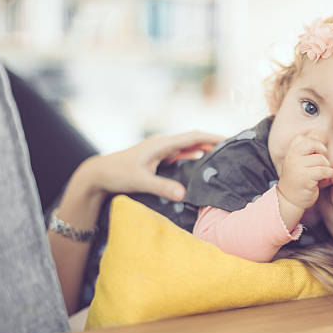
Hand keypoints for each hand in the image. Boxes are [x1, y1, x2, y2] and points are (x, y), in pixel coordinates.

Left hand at [83, 131, 223, 201]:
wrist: (99, 174)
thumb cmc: (118, 174)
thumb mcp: (141, 181)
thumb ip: (163, 187)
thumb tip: (184, 195)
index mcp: (162, 144)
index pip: (193, 137)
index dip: (212, 137)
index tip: (229, 139)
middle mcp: (164, 144)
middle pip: (194, 140)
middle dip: (213, 141)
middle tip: (232, 147)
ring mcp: (161, 150)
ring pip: (189, 147)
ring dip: (205, 149)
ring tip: (223, 154)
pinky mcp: (159, 158)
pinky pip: (182, 154)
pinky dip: (194, 156)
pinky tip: (202, 162)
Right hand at [277, 135, 332, 210]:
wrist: (289, 200)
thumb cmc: (298, 181)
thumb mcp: (298, 163)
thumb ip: (306, 151)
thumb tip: (319, 135)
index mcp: (290, 153)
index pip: (302, 138)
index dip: (314, 143)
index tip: (319, 152)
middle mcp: (292, 158)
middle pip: (312, 144)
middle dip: (321, 151)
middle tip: (323, 160)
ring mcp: (297, 167)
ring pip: (320, 159)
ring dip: (326, 166)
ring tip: (324, 173)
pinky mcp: (305, 177)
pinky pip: (324, 170)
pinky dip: (332, 173)